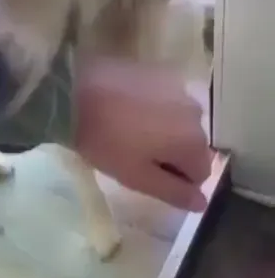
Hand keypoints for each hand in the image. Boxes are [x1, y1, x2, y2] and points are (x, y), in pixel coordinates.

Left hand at [75, 58, 210, 211]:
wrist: (76, 92)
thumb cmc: (106, 141)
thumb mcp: (137, 177)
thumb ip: (174, 192)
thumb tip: (203, 204)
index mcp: (194, 142)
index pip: (201, 174)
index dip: (176, 181)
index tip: (146, 176)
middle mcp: (197, 113)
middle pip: (193, 146)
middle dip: (171, 156)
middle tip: (135, 157)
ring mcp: (179, 90)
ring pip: (180, 124)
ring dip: (164, 133)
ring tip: (130, 133)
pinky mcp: (161, 74)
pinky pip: (167, 103)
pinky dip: (155, 111)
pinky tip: (128, 111)